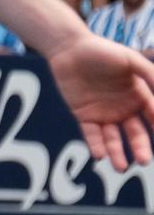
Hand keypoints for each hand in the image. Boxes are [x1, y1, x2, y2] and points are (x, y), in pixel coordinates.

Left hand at [47, 35, 153, 171]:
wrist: (69, 48)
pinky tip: (99, 155)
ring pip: (113, 138)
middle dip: (140, 147)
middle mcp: (123, 108)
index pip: (152, 116)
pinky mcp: (83, 115)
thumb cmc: (102, 51)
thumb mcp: (130, 60)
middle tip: (144, 161)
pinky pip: (90, 134)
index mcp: (138, 96)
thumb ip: (150, 75)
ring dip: (117, 153)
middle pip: (135, 133)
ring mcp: (103, 113)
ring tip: (120, 167)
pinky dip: (95, 145)